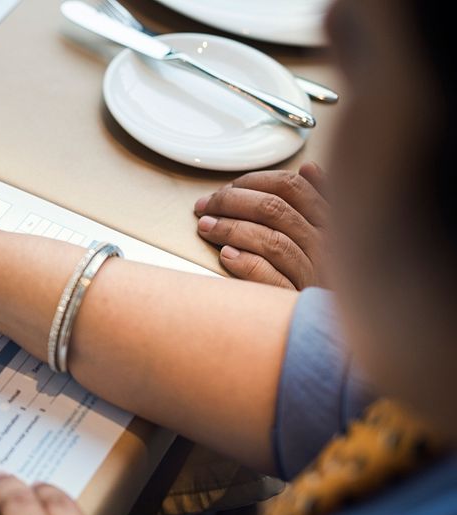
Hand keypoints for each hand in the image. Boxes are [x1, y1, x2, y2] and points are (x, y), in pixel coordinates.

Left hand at [194, 162, 329, 289]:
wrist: (329, 322)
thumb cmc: (318, 270)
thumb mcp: (327, 232)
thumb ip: (319, 200)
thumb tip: (308, 169)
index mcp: (332, 220)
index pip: (291, 187)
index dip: (252, 183)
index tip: (225, 189)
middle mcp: (326, 244)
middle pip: (274, 210)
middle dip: (232, 202)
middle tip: (205, 206)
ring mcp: (313, 272)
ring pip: (270, 241)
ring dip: (231, 229)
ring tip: (206, 227)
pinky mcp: (295, 298)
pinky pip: (269, 276)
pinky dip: (246, 262)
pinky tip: (226, 255)